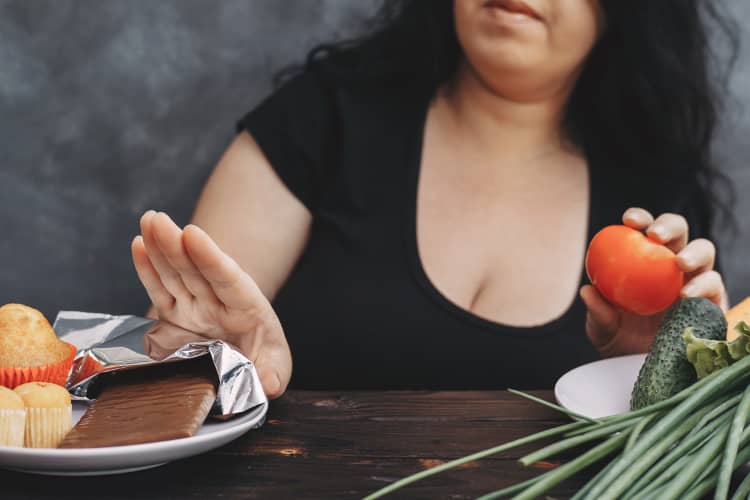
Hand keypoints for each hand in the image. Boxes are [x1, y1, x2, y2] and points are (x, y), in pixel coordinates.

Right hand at [131, 210, 291, 397]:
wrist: (252, 363)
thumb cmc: (264, 362)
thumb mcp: (275, 369)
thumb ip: (272, 374)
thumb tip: (269, 383)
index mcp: (246, 310)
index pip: (227, 279)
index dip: (210, 257)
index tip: (192, 234)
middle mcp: (217, 303)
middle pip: (196, 270)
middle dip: (176, 244)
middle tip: (158, 219)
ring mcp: (195, 306)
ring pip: (177, 273)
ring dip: (160, 246)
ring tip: (148, 220)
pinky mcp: (176, 314)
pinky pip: (161, 289)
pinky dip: (149, 269)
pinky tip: (138, 245)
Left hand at [581, 207, 728, 356]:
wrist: (641, 367)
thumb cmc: (618, 339)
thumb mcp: (601, 327)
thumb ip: (597, 311)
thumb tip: (587, 290)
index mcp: (643, 259)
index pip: (644, 230)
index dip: (640, 218)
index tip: (628, 221)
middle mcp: (670, 264)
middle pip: (679, 232)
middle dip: (669, 226)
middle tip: (655, 236)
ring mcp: (695, 280)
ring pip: (703, 252)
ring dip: (693, 253)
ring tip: (679, 264)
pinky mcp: (713, 301)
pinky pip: (714, 286)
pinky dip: (703, 286)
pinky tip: (686, 294)